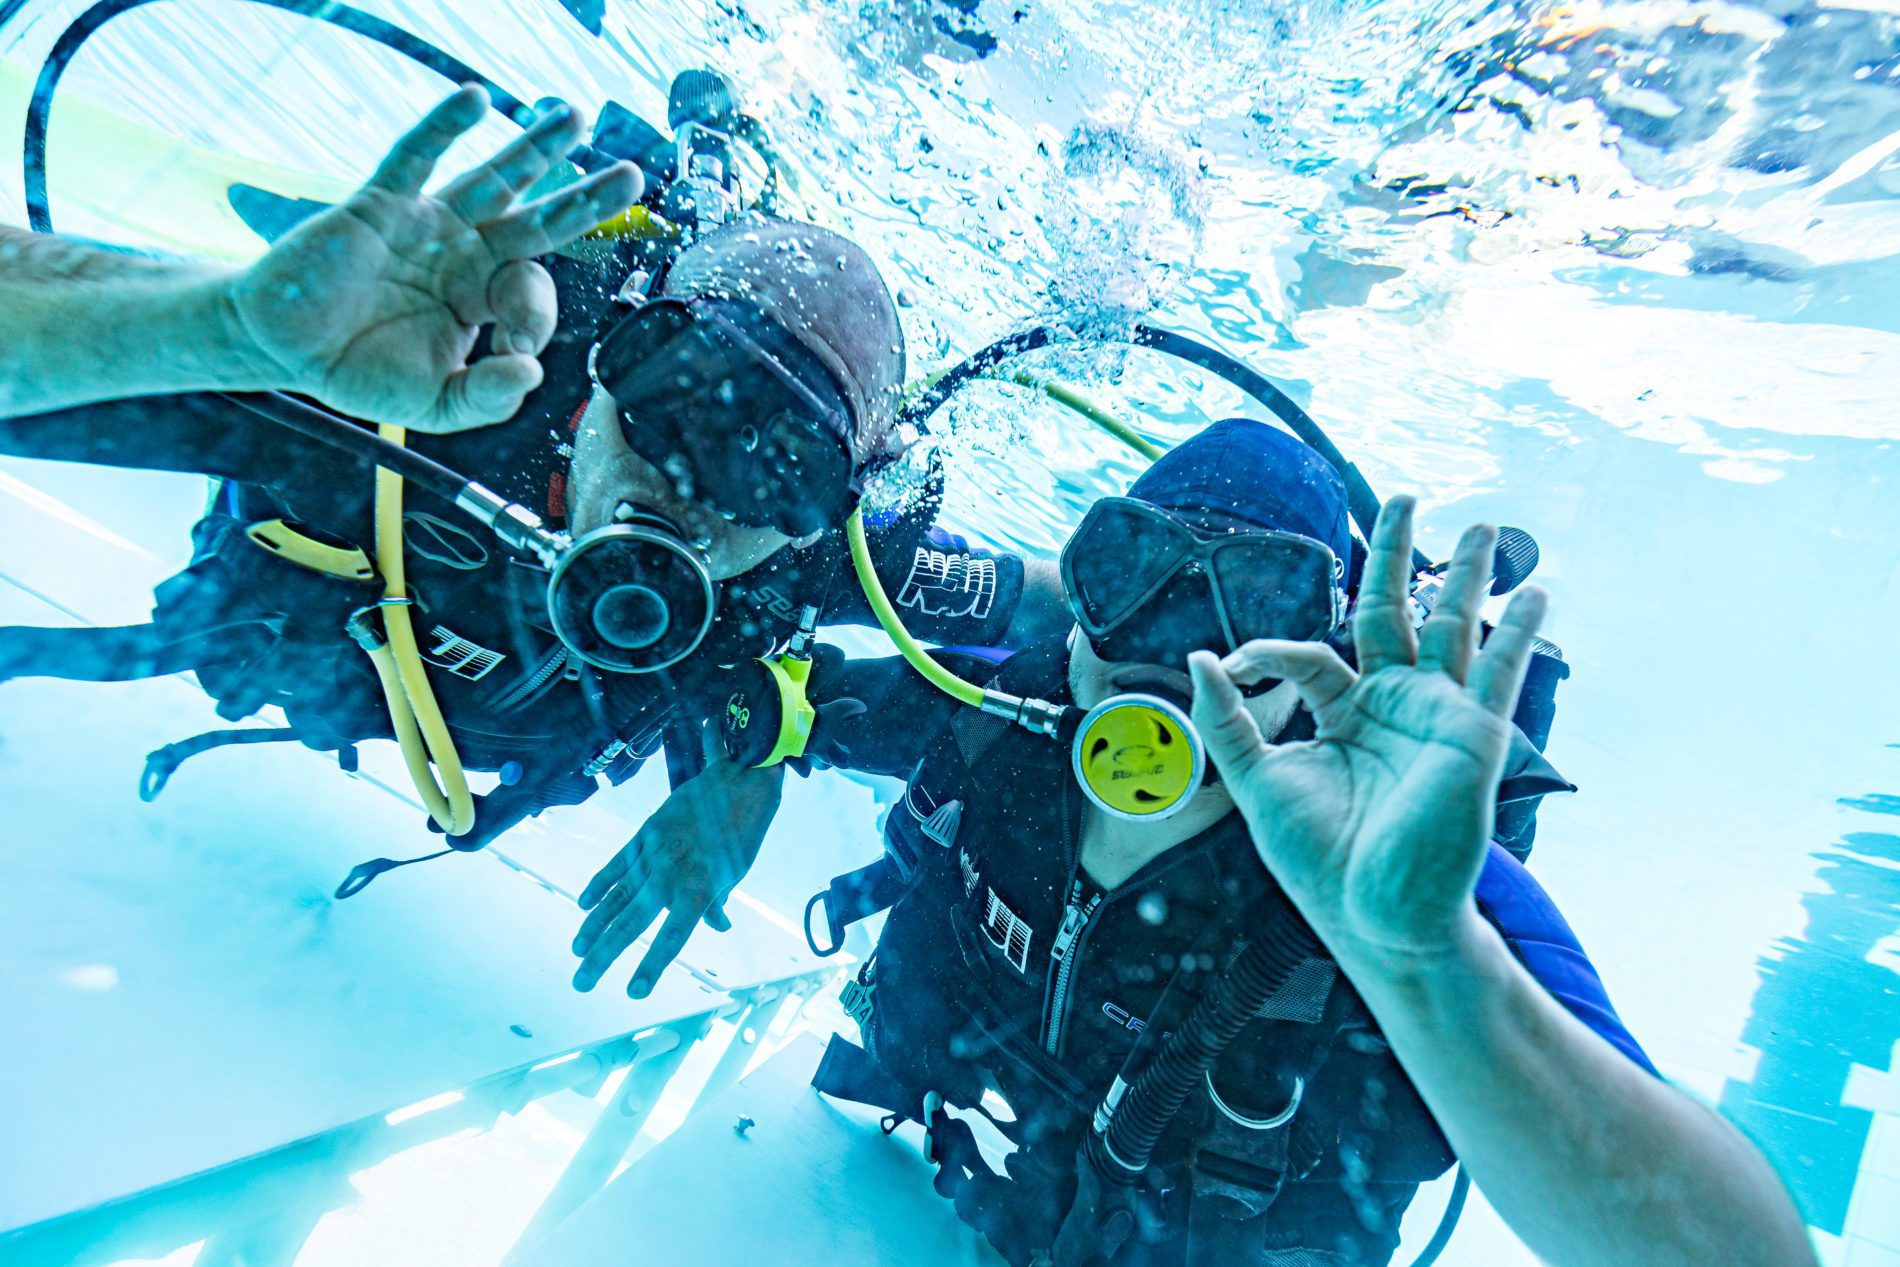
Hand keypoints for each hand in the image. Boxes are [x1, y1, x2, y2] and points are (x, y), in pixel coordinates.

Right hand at [228, 86, 642, 432]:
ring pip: (493, 179)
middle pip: (537, 219)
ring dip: (535, 149)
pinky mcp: (380, 205)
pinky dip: (445, 126)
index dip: (533, 317)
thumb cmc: (359, 373)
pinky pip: (416, 156)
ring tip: (573, 118)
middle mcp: (463, 254)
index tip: (510, 348)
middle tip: (632, 177)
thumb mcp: (434, 404)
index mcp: (480, 298)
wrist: (284, 349)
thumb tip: (533, 372)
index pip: (531, 290)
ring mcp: (426, 224)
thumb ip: (486, 397)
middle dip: (584, 199)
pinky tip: (475, 99)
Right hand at [570, 755, 784, 996]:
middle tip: (582, 982)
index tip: (634, 992)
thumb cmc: (742, 832)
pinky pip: (616, 864)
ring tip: (577, 951)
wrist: (738, 782)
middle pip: (631, 923)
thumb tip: (717, 927)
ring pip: (617, 897)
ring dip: (594, 926)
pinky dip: (599, 884)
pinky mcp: (644, 835)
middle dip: (604, 956)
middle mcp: (671, 874)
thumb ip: (716, 901)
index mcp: (699, 889)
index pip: (672, 937)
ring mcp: (653, 854)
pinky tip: (583, 904)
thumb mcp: (736, 872)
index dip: (652, 966)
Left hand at [1188, 496, 1546, 967]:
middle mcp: (1393, 705)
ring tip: (1477, 526)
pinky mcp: (1473, 735)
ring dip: (1465, 576)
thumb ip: (1228, 720)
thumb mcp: (1257, 782)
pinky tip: (1538, 595)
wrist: (1374, 916)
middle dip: (1397, 557)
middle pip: (1393, 612)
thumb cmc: (1320, 862)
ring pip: (1452, 627)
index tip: (1235, 662)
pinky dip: (1520, 633)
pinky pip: (1501, 674)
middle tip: (1404, 500)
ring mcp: (1437, 715)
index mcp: (1343, 714)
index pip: (1312, 654)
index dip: (1271, 650)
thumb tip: (1200, 656)